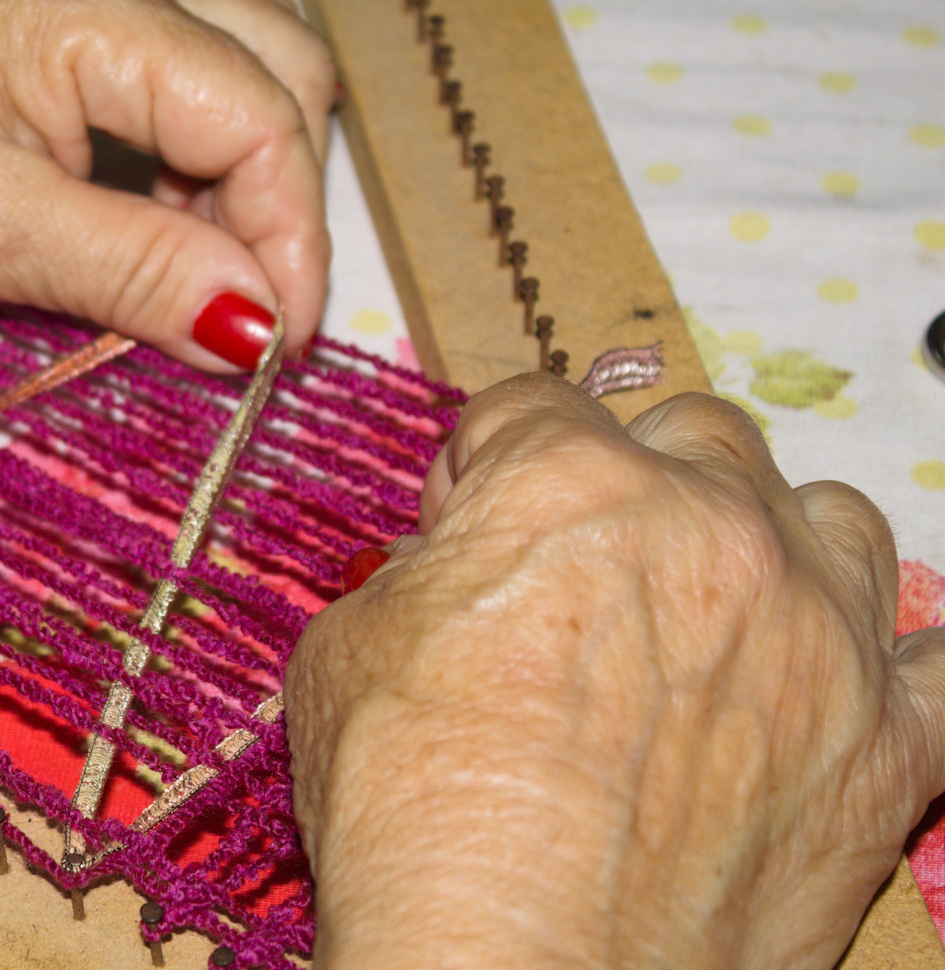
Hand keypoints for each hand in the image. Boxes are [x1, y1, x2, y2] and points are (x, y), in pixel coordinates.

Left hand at [0, 0, 333, 370]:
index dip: (291, 238)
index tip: (274, 348)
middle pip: (279, 73)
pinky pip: (175, 94)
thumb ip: (138, 272)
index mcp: (96, 10)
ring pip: (237, 79)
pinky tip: (148, 238)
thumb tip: (258, 328)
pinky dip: (189, 173)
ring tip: (190, 282)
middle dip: (283, 198)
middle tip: (249, 309)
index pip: (264, 117)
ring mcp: (87, 0)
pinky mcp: (61, 36)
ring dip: (238, 188)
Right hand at [286, 373, 944, 969]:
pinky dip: (889, 659)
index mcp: (567, 483)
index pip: (532, 409)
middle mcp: (710, 525)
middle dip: (633, 482)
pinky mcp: (887, 746)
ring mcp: (816, 631)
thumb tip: (450, 573)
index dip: (484, 467)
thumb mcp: (344, 656)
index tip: (468, 528)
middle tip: (584, 573)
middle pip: (695, 432)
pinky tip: (839, 679)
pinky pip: (941, 659)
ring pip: (829, 514)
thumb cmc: (409, 820)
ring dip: (768, 543)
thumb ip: (415, 577)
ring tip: (714, 615)